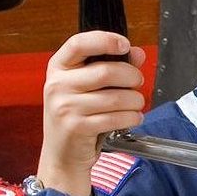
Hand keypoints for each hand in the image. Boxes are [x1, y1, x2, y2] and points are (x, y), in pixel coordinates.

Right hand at [38, 31, 145, 195]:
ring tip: (137, 103)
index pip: (79, 43)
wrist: (61, 155)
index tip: (125, 45)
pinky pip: (115, 118)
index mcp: (58, 68)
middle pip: (105, 71)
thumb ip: (109, 66)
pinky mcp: (77, 128)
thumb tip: (137, 54)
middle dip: (131, 76)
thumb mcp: (86, 88)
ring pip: (115, 97)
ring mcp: (65, 107)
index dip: (105, 40)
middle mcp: (57, 85)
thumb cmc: (75, 118)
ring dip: (135, 100)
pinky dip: (131, 117)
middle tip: (138, 82)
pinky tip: (133, 117)